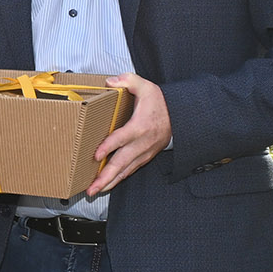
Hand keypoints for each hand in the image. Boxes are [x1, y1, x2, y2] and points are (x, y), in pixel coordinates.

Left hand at [87, 72, 171, 196]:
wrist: (181, 115)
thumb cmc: (160, 102)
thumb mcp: (145, 86)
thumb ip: (127, 80)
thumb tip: (110, 81)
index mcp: (140, 126)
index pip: (121, 138)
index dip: (109, 147)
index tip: (96, 156)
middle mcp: (142, 143)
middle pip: (122, 162)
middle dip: (106, 177)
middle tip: (91, 188)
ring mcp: (144, 152)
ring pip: (125, 170)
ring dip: (110, 182)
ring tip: (95, 191)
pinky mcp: (145, 157)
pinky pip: (131, 170)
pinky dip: (119, 178)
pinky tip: (108, 184)